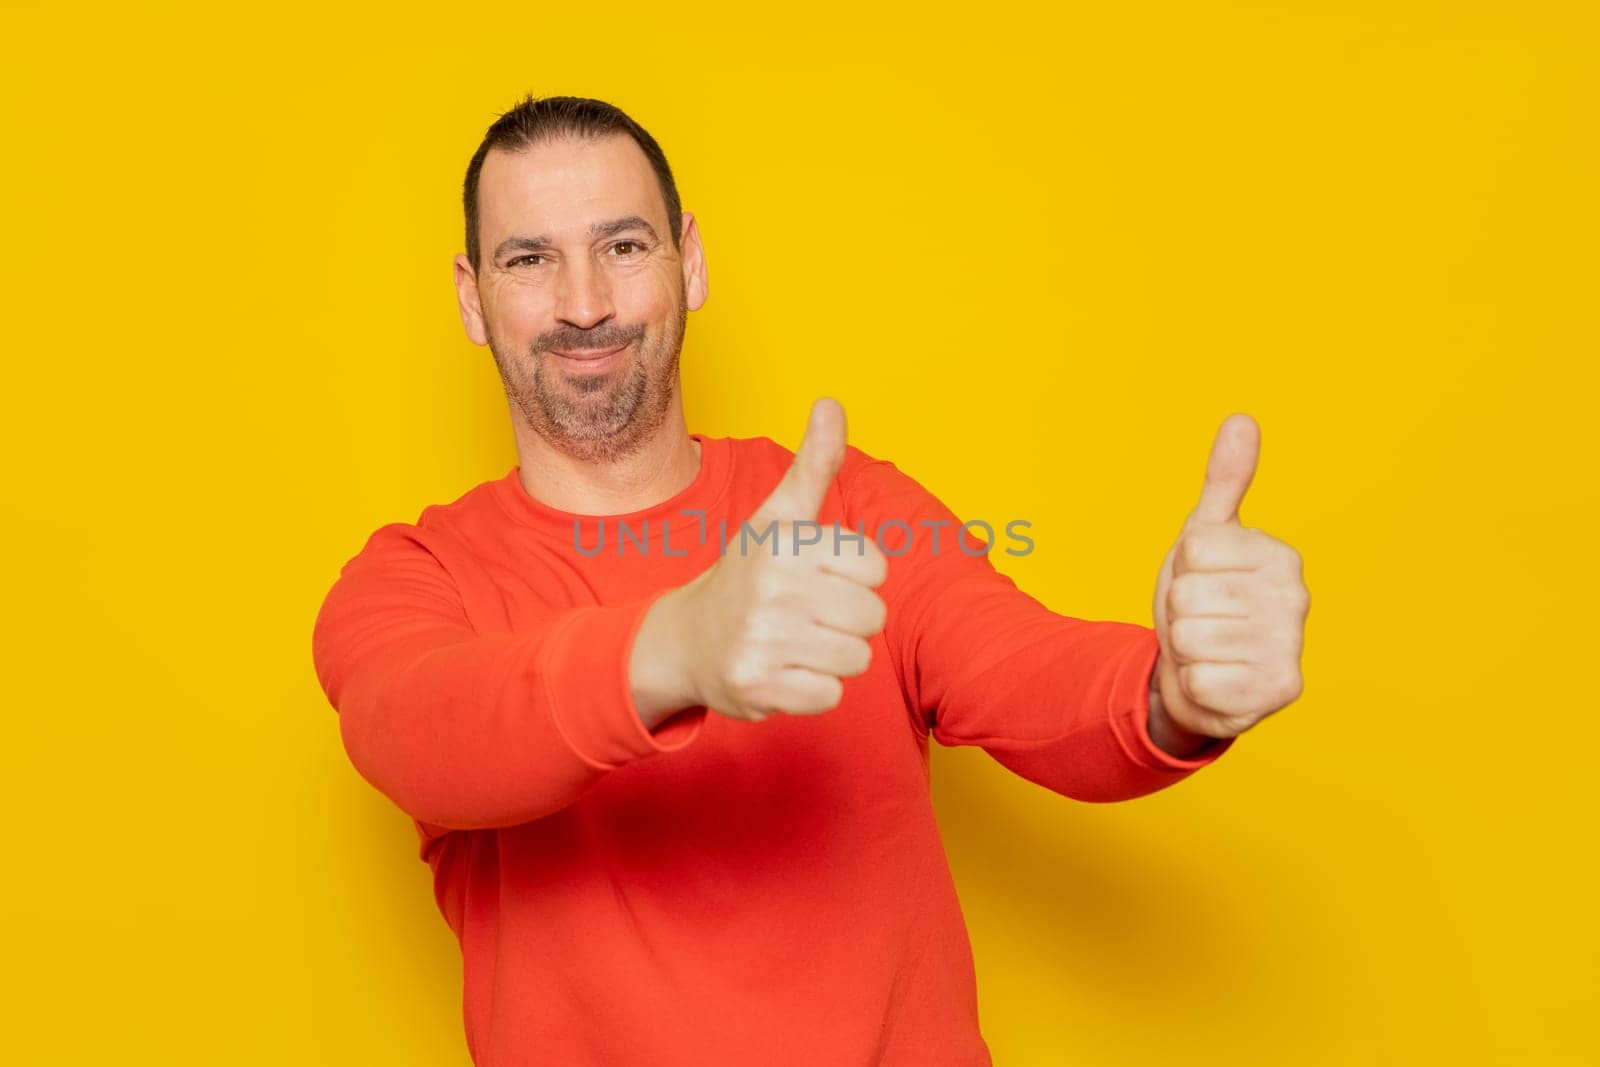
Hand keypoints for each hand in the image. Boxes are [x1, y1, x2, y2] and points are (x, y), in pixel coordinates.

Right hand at [632, 398, 888, 724]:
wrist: (685, 639)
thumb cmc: (748, 574)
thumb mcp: (780, 516)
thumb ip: (814, 463)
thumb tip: (831, 402)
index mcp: (786, 541)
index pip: (876, 567)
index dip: (854, 575)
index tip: (817, 575)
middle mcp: (773, 586)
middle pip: (872, 617)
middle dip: (846, 619)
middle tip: (805, 614)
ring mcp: (763, 638)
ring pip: (856, 658)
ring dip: (832, 657)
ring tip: (795, 642)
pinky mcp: (758, 686)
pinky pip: (831, 696)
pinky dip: (812, 690)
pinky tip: (783, 672)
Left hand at [1151, 414, 1309, 740]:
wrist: (1203, 673)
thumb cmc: (1205, 600)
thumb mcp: (1206, 537)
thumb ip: (1223, 482)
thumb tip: (1242, 419)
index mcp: (1280, 556)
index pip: (1194, 548)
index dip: (1183, 568)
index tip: (1203, 580)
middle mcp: (1296, 600)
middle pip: (1187, 593)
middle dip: (1181, 610)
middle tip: (1202, 619)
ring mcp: (1289, 648)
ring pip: (1189, 636)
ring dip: (1186, 648)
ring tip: (1208, 648)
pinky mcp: (1275, 693)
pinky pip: (1198, 680)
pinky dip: (1196, 683)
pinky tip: (1217, 679)